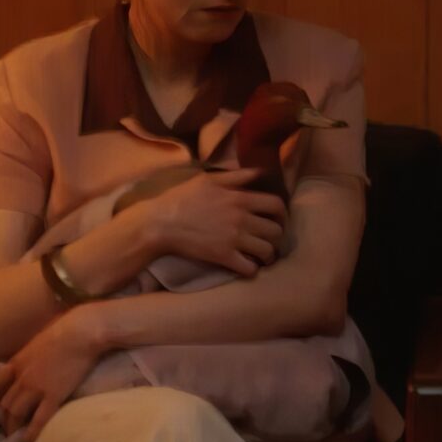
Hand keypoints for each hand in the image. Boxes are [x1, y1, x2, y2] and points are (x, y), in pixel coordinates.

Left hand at [0, 309, 108, 440]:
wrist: (81, 332)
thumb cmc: (65, 331)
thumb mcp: (39, 342)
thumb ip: (33, 355)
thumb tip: (37, 362)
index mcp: (16, 362)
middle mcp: (21, 377)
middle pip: (5, 402)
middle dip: (3, 418)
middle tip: (6, 430)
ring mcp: (35, 387)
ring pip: (15, 413)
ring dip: (13, 428)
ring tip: (15, 439)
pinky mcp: (53, 396)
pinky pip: (38, 419)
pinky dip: (31, 433)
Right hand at [137, 167, 285, 275]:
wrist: (158, 223)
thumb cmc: (180, 199)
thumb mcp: (207, 180)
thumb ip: (236, 175)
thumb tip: (259, 172)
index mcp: (239, 198)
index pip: (276, 205)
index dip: (283, 214)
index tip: (278, 220)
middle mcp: (241, 219)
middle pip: (276, 230)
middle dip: (277, 236)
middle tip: (270, 239)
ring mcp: (234, 239)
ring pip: (267, 250)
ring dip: (268, 255)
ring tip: (262, 256)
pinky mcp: (223, 256)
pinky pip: (249, 268)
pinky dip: (252, 270)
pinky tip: (247, 267)